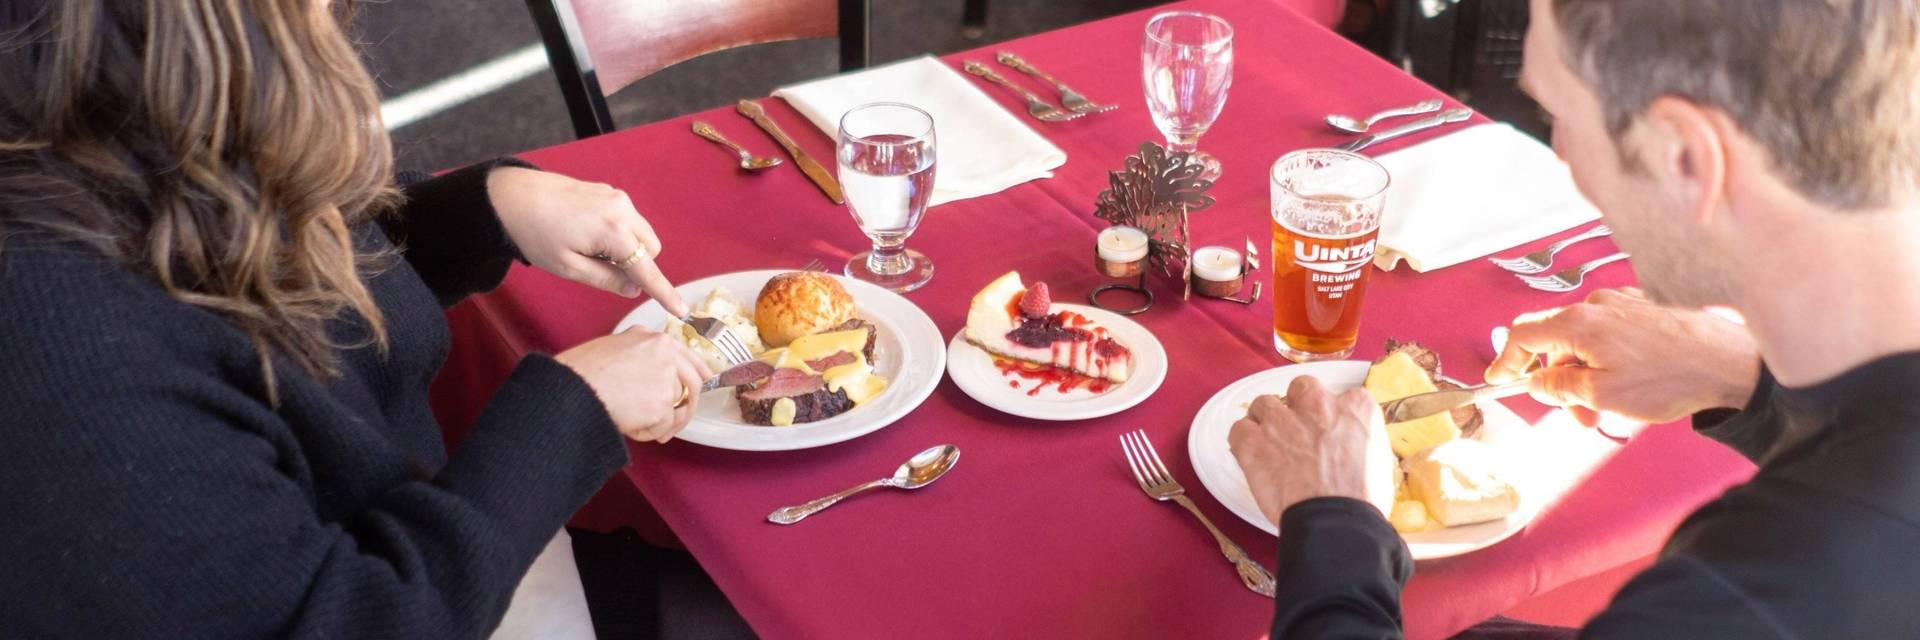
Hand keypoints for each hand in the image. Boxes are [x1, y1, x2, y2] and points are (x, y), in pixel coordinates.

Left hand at [487, 167, 688, 316]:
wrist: (511, 194)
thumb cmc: (534, 233)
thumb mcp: (568, 267)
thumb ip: (606, 280)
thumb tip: (633, 289)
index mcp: (614, 231)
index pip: (647, 269)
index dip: (664, 293)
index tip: (681, 311)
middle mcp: (623, 210)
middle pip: (651, 249)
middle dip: (636, 264)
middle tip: (599, 268)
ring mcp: (617, 197)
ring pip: (641, 233)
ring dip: (627, 248)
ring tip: (588, 249)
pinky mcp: (608, 192)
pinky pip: (628, 220)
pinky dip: (618, 234)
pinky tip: (586, 234)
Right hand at [555, 327, 712, 442]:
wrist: (570, 390)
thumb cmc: (581, 372)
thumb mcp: (614, 347)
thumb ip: (640, 355)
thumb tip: (653, 377)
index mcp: (654, 339)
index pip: (689, 358)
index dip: (698, 376)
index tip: (701, 387)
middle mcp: (666, 354)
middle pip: (693, 385)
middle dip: (684, 408)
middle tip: (670, 425)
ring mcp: (667, 379)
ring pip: (678, 410)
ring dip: (661, 423)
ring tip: (637, 425)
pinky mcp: (662, 405)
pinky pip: (663, 428)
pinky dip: (648, 433)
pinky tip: (629, 426)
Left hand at [1228, 375, 1396, 527]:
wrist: (1334, 522)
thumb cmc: (1361, 501)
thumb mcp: (1379, 462)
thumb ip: (1361, 442)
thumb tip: (1353, 448)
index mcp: (1355, 407)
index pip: (1343, 396)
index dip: (1333, 415)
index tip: (1329, 430)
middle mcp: (1318, 404)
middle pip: (1301, 387)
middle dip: (1298, 404)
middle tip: (1299, 430)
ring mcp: (1281, 420)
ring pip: (1264, 403)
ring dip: (1266, 420)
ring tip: (1269, 444)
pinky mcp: (1253, 440)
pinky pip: (1239, 429)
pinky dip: (1242, 441)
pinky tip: (1250, 456)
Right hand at [1486, 287, 1759, 426]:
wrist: (1729, 361)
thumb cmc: (1670, 377)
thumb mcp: (1602, 394)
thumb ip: (1559, 386)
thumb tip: (1537, 381)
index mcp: (1578, 322)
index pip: (1522, 334)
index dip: (1506, 360)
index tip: (1500, 379)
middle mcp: (1596, 304)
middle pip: (1554, 340)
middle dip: (1556, 378)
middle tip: (1575, 413)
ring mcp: (1622, 304)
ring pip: (1584, 339)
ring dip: (1585, 372)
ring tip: (1609, 405)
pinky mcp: (1645, 309)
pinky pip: (1609, 333)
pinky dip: (1606, 359)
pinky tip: (1629, 383)